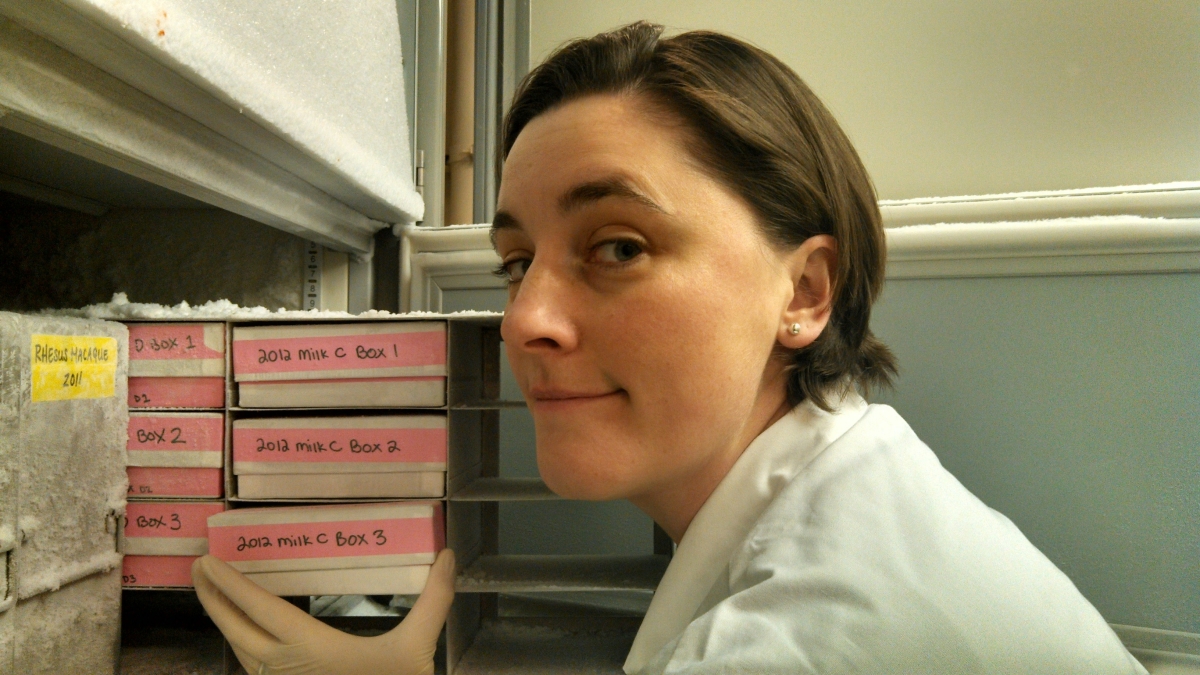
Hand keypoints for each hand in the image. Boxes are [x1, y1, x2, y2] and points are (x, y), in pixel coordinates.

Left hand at [192, 549, 455, 674]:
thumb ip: (434, 600)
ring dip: (225, 622)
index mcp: (307, 647)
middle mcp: (281, 668)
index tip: (206, 561)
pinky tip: (249, 641)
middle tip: (197, 568)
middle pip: (234, 629)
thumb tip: (449, 554)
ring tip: (218, 597)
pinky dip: (243, 649)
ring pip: (240, 652)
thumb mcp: (417, 648)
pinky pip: (254, 670)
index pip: (258, 608)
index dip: (229, 584)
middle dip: (212, 597)